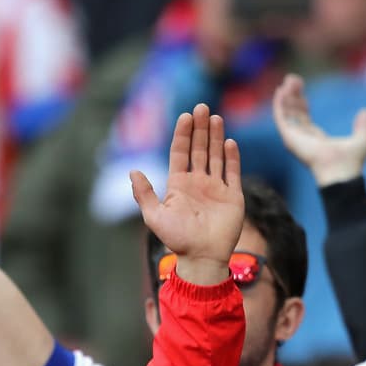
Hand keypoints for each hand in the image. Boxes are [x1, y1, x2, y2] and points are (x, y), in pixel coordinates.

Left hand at [129, 104, 242, 285]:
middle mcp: (198, 183)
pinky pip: (232, 172)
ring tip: (215, 117)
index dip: (183, 134)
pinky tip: (229, 142)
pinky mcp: (233, 196)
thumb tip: (132, 171)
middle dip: (200, 129)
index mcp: (179, 185)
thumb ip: (144, 194)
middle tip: (202, 107)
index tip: (185, 116)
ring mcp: (216, 188)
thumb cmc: (177, 240)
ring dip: (216, 137)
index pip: (181, 153)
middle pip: (199, 149)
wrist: (202, 259)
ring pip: (216, 156)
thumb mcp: (154, 217)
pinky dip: (232, 157)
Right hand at [272, 74, 365, 186]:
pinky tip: (281, 90)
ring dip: (285, 96)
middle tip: (292, 78)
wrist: (341, 172)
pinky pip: (281, 118)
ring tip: (288, 80)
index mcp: (316, 140)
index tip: (300, 87)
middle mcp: (302, 139)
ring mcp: (295, 139)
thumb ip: (363, 125)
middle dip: (292, 95)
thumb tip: (365, 111)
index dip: (301, 102)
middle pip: (293, 113)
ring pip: (286, 113)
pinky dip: (279, 104)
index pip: (303, 118)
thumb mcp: (362, 139)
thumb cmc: (351, 161)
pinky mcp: (290, 138)